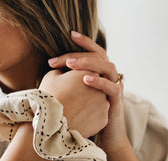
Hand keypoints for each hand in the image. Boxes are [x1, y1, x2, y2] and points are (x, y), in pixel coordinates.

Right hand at [39, 69, 109, 137]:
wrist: (51, 121)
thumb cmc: (50, 95)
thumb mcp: (52, 76)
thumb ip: (63, 70)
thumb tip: (65, 72)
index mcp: (90, 72)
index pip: (85, 70)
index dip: (74, 75)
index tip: (65, 81)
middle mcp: (101, 86)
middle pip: (93, 84)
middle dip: (83, 87)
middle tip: (68, 93)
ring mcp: (104, 104)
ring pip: (97, 100)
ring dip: (88, 101)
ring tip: (71, 106)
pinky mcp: (103, 119)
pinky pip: (97, 114)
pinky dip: (89, 115)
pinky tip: (76, 116)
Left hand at [48, 31, 137, 159]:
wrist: (104, 134)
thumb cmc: (86, 110)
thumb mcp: (77, 90)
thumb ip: (70, 77)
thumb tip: (51, 66)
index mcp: (100, 71)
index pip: (94, 51)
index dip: (84, 41)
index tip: (70, 34)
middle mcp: (109, 76)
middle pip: (100, 55)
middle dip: (80, 53)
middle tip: (60, 58)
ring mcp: (114, 87)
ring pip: (108, 67)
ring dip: (89, 63)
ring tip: (71, 64)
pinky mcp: (117, 101)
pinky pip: (112, 88)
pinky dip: (99, 82)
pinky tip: (85, 79)